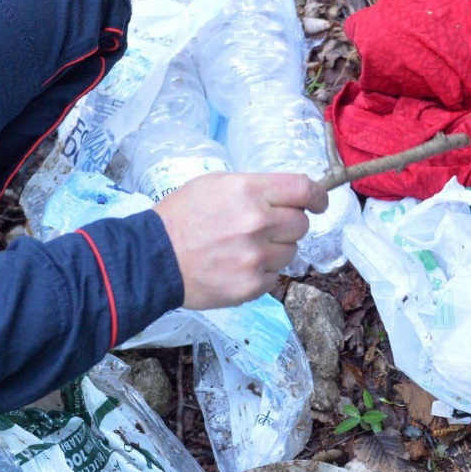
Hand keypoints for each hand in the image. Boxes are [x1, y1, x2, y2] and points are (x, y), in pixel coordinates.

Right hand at [153, 172, 328, 307]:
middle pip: (301, 224)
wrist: (151, 258)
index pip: (304, 190)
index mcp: (249, 192)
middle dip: (288, 224)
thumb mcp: (216, 185)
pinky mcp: (251, 287)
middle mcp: (258, 223)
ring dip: (275, 249)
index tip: (319, 203)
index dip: (318, 197)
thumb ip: (256, 189)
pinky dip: (262, 272)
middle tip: (264, 228)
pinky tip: (237, 266)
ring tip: (243, 248)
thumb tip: (289, 198)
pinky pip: (275, 276)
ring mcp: (256, 258)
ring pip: (290, 252)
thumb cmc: (181, 217)